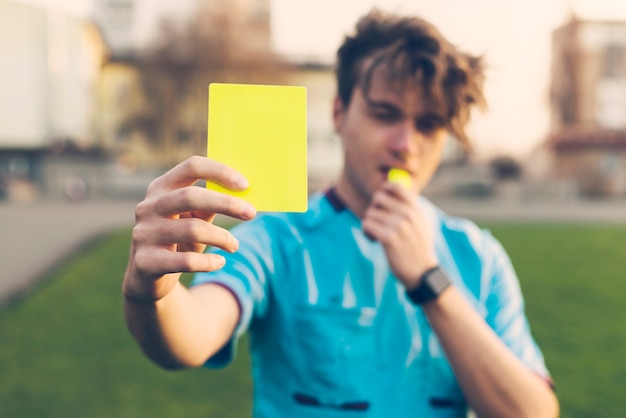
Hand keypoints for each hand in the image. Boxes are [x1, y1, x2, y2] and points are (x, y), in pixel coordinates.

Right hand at [123, 156, 256, 300]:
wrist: (148, 276)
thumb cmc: (179, 239)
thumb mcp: (194, 219)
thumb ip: (211, 205)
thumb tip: (244, 195)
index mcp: (161, 187)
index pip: (191, 167)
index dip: (220, 172)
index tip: (245, 185)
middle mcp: (148, 207)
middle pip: (191, 196)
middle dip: (226, 204)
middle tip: (251, 213)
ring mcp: (144, 234)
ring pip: (192, 229)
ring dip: (222, 237)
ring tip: (234, 245)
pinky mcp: (146, 262)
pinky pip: (186, 261)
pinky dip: (209, 262)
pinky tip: (220, 262)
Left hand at [361, 183, 437, 288]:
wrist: (423, 273)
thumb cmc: (418, 249)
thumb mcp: (421, 224)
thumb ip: (410, 208)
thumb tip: (391, 190)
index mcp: (416, 209)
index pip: (396, 187)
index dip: (384, 189)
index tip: (380, 201)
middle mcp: (409, 214)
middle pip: (378, 197)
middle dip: (374, 209)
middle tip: (377, 221)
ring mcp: (399, 226)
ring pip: (370, 213)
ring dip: (369, 223)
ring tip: (376, 234)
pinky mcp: (389, 238)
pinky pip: (367, 224)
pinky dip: (366, 232)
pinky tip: (373, 240)